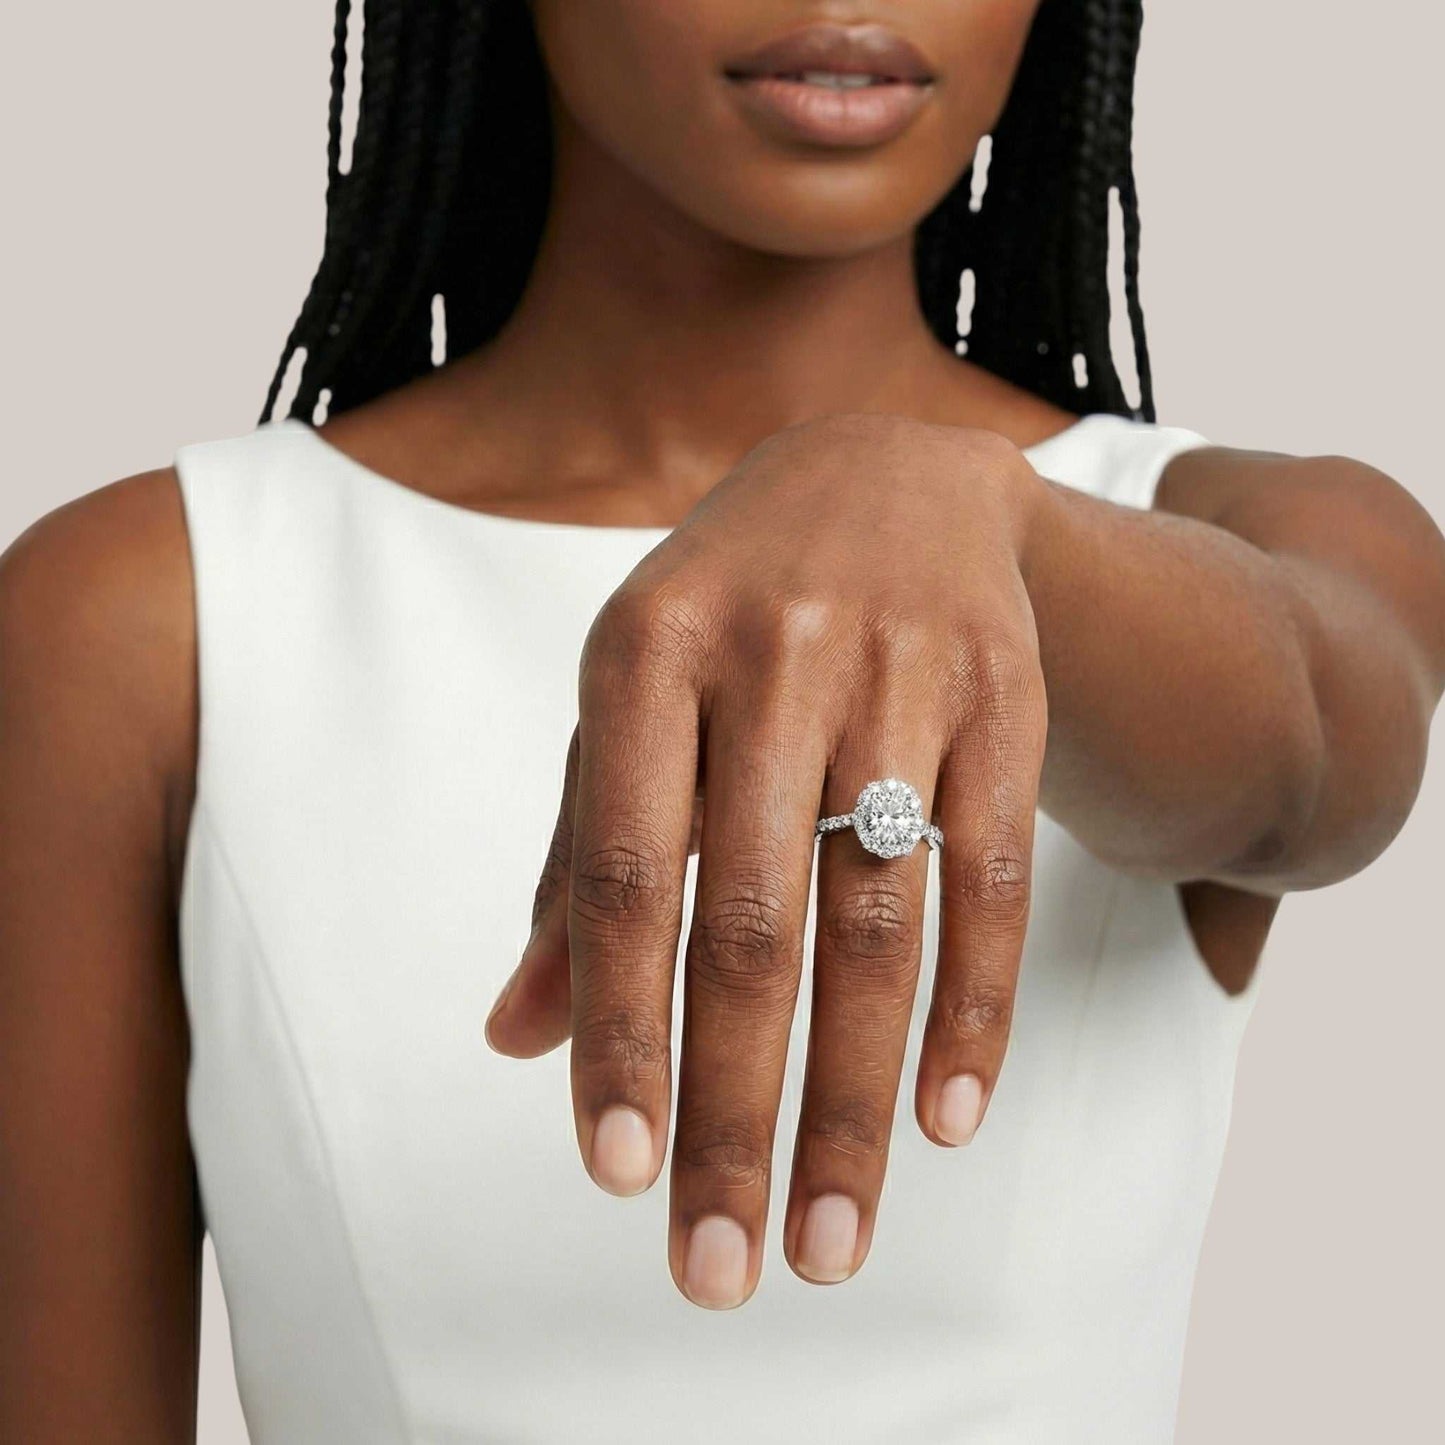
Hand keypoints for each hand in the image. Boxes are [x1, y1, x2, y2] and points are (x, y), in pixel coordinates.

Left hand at [485, 413, 1049, 1306]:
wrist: (887, 475)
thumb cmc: (724, 612)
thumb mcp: (628, 701)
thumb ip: (575, 860)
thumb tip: (514, 1040)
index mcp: (645, 654)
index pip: (624, 873)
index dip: (619, 1031)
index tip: (619, 1177)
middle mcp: (772, 656)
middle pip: (754, 924)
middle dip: (737, 1110)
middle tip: (724, 1263)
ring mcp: (902, 672)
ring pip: (879, 921)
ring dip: (857, 1099)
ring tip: (836, 1235)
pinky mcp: (1004, 696)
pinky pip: (995, 874)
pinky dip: (974, 1008)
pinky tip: (946, 1120)